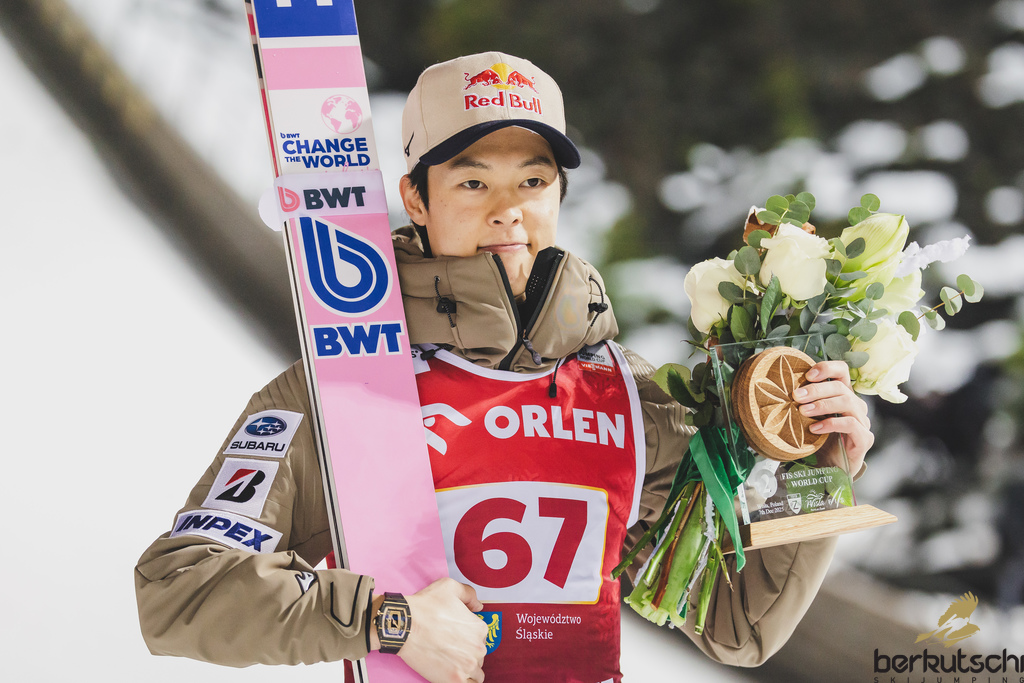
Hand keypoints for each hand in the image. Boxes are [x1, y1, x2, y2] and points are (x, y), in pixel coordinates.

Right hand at [380, 578, 488, 682]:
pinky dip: (464, 681)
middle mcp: (478, 647)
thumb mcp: (449, 586)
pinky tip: (453, 674)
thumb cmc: (425, 606)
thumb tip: (478, 606)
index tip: (454, 635)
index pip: (480, 636)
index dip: (467, 635)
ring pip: (475, 672)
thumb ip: (469, 594)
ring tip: (450, 662)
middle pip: (478, 655)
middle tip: (449, 648)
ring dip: (465, 668)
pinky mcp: (455, 680)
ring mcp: (467, 666)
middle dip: (466, 652)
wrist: (404, 626)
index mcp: (479, 627)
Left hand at [793, 360, 872, 474]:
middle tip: (796, 396)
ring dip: (822, 405)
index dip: (827, 368)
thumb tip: (779, 388)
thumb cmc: (819, 441)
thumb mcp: (809, 418)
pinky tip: (814, 428)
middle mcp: (857, 405)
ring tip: (803, 411)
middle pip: (841, 388)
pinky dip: (831, 423)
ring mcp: (863, 422)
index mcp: (844, 395)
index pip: (842, 371)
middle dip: (816, 390)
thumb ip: (803, 403)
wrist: (831, 470)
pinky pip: (850, 424)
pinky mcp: (864, 438)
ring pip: (847, 402)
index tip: (807, 375)